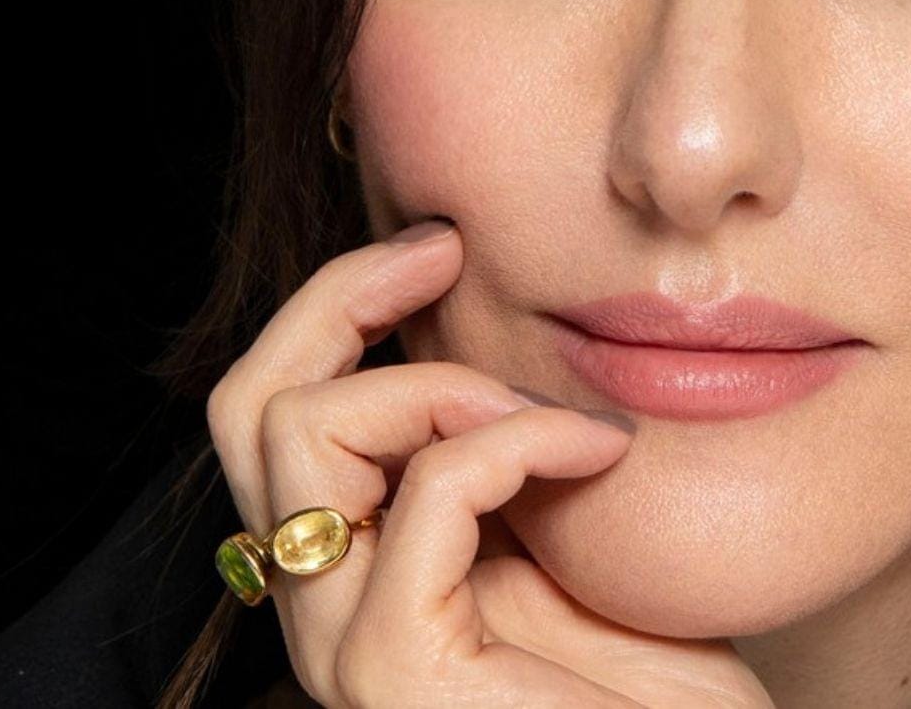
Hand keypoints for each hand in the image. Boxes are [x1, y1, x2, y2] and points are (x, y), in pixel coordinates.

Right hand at [206, 218, 775, 706]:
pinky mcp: (395, 672)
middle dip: (340, 297)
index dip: (337, 306)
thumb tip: (506, 326)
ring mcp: (345, 647)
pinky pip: (429, 492)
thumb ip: (516, 451)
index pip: (276, 411)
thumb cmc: (662, 686)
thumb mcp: (575, 528)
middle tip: (444, 253)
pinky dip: (516, 438)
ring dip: (438, 381)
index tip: (440, 247)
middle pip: (248, 406)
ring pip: (301, 430)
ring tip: (554, 418)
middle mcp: (326, 609)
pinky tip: (596, 454)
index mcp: (359, 568)